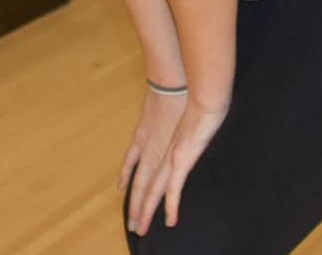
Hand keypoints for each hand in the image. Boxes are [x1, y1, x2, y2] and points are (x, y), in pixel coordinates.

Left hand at [128, 96, 229, 235]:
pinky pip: (173, 189)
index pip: (136, 166)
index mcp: (152, 140)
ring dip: (145, 211)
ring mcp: (167, 156)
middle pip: (142, 184)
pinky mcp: (180, 160)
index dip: (128, 180)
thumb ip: (169, 123)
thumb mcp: (172, 111)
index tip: (123, 192)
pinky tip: (170, 221)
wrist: (198, 94)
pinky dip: (171, 206)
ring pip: (152, 190)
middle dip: (137, 206)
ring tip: (140, 227)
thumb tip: (170, 127)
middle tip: (133, 225)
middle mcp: (156, 151)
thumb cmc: (189, 98)